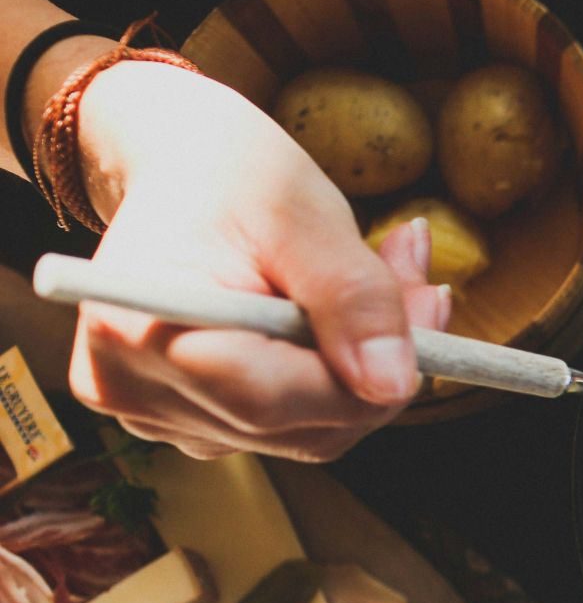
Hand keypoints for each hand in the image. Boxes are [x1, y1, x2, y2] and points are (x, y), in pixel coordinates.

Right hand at [63, 61, 448, 460]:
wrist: (183, 170)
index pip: (269, 400)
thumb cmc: (229, 176)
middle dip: (380, 364)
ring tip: (388, 278)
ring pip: (312, 432)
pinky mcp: (194, 422)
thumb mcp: (302, 213)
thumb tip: (393, 385)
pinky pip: (297, 424)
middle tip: (422, 282)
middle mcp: (134, 392)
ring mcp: (160, 417)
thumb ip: (353, 298)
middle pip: (299, 426)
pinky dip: (340, 376)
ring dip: (368, 368)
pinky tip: (349, 316)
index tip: (427, 305)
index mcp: (134, 333)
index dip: (365, 373)